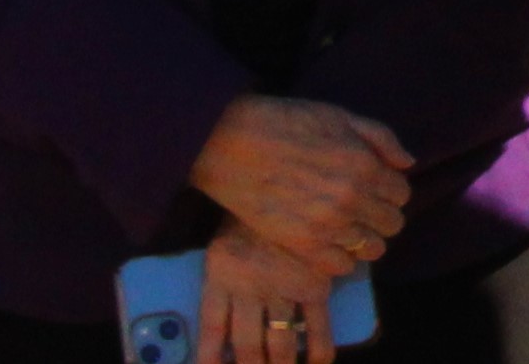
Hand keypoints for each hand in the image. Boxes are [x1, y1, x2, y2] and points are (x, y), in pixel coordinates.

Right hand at [185, 97, 408, 278]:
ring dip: (365, 239)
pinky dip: (341, 258)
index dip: (391, 191)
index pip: (402, 194)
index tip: (376, 190)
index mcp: (365, 166)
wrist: (232, 144)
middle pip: (392, 224)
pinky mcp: (301, 244)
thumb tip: (407, 164)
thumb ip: (382, 139)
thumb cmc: (287, 123)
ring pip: (372, 249)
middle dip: (382, 216)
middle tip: (363, 210)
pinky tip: (329, 243)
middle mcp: (352, 199)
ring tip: (347, 228)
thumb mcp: (342, 117)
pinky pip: (340, 266)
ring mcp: (327, 225)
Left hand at [198, 222, 338, 363]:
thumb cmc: (251, 215)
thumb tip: (221, 323)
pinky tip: (319, 363)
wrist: (286, 181)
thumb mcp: (223, 246)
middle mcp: (250, 290)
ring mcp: (284, 289)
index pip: (211, 330)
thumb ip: (221, 280)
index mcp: (221, 279)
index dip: (208, 359)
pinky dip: (319, 349)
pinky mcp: (315, 285)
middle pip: (247, 346)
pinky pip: (318, 325)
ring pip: (280, 341)